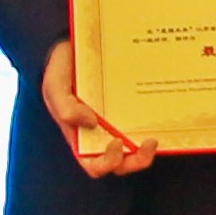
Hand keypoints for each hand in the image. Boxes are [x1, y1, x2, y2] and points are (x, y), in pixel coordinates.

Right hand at [42, 41, 150, 177]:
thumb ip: (65, 109)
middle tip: (149, 143)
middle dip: (138, 161)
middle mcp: (102, 136)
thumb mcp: (55, 88)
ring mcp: (118, 123)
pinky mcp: (131, 109)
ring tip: (154, 137)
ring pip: (136, 149)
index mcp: (82, 138)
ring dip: (148, 150)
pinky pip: (144, 123)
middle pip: (123, 163)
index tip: (116, 143)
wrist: (73, 48)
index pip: (96, 165)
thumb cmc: (61, 72)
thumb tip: (90, 123)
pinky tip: (160, 112)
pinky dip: (153, 124)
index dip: (108, 162)